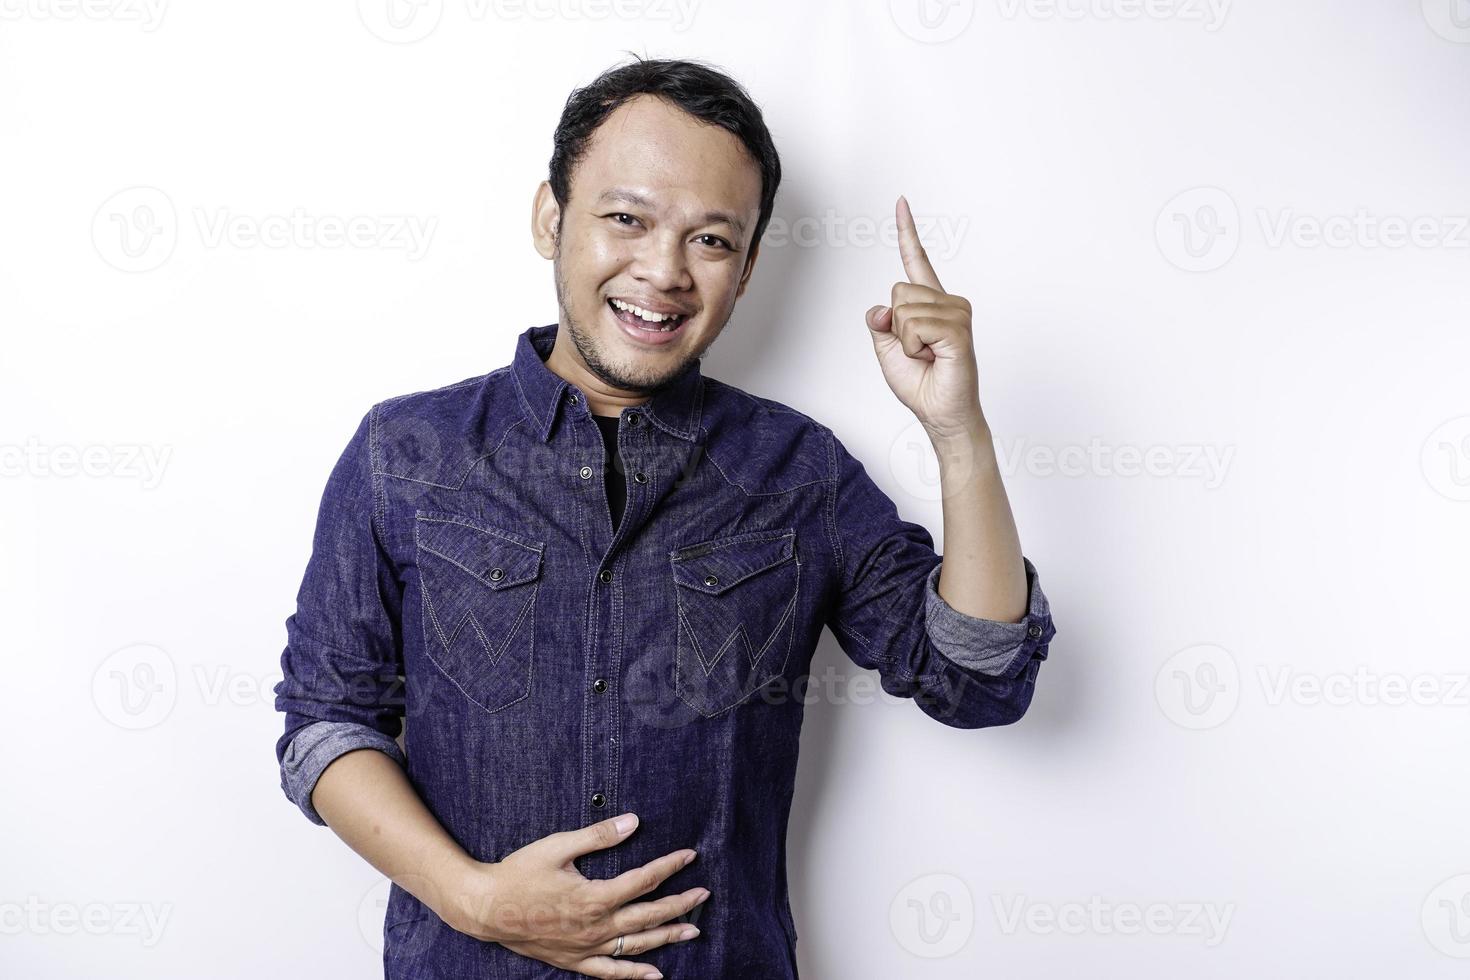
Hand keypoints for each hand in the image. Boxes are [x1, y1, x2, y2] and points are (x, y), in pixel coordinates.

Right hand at [439, 813, 707, 978]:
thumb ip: (599, 836)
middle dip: (679, 904)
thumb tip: (633, 821)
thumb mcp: (558, 846)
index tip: (690, 855)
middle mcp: (596, 926)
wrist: (485, 908)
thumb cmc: (519, 873)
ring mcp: (586, 947)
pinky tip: (656, 975)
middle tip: (703, 895)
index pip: (644, 881)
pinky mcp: (574, 960)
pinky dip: (635, 975)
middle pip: (648, 915)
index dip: (669, 867)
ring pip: (637, 945)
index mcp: (595, 897)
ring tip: (694, 930)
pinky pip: (611, 972)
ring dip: (667, 937)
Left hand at [865, 195, 984, 442]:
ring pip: (904, 310)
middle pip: (898, 292)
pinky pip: (915, 326)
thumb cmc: (921, 383)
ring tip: (927, 356)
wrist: (940, 412)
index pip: (916, 260)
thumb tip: (881, 308)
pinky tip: (933, 357)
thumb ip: (881, 323)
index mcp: (930, 302)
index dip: (907, 232)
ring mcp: (956, 313)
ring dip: (906, 341)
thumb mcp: (888, 349)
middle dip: (896, 327)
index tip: (901, 202)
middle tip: (918, 351)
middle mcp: (947, 301)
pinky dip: (914, 347)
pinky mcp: (958, 329)